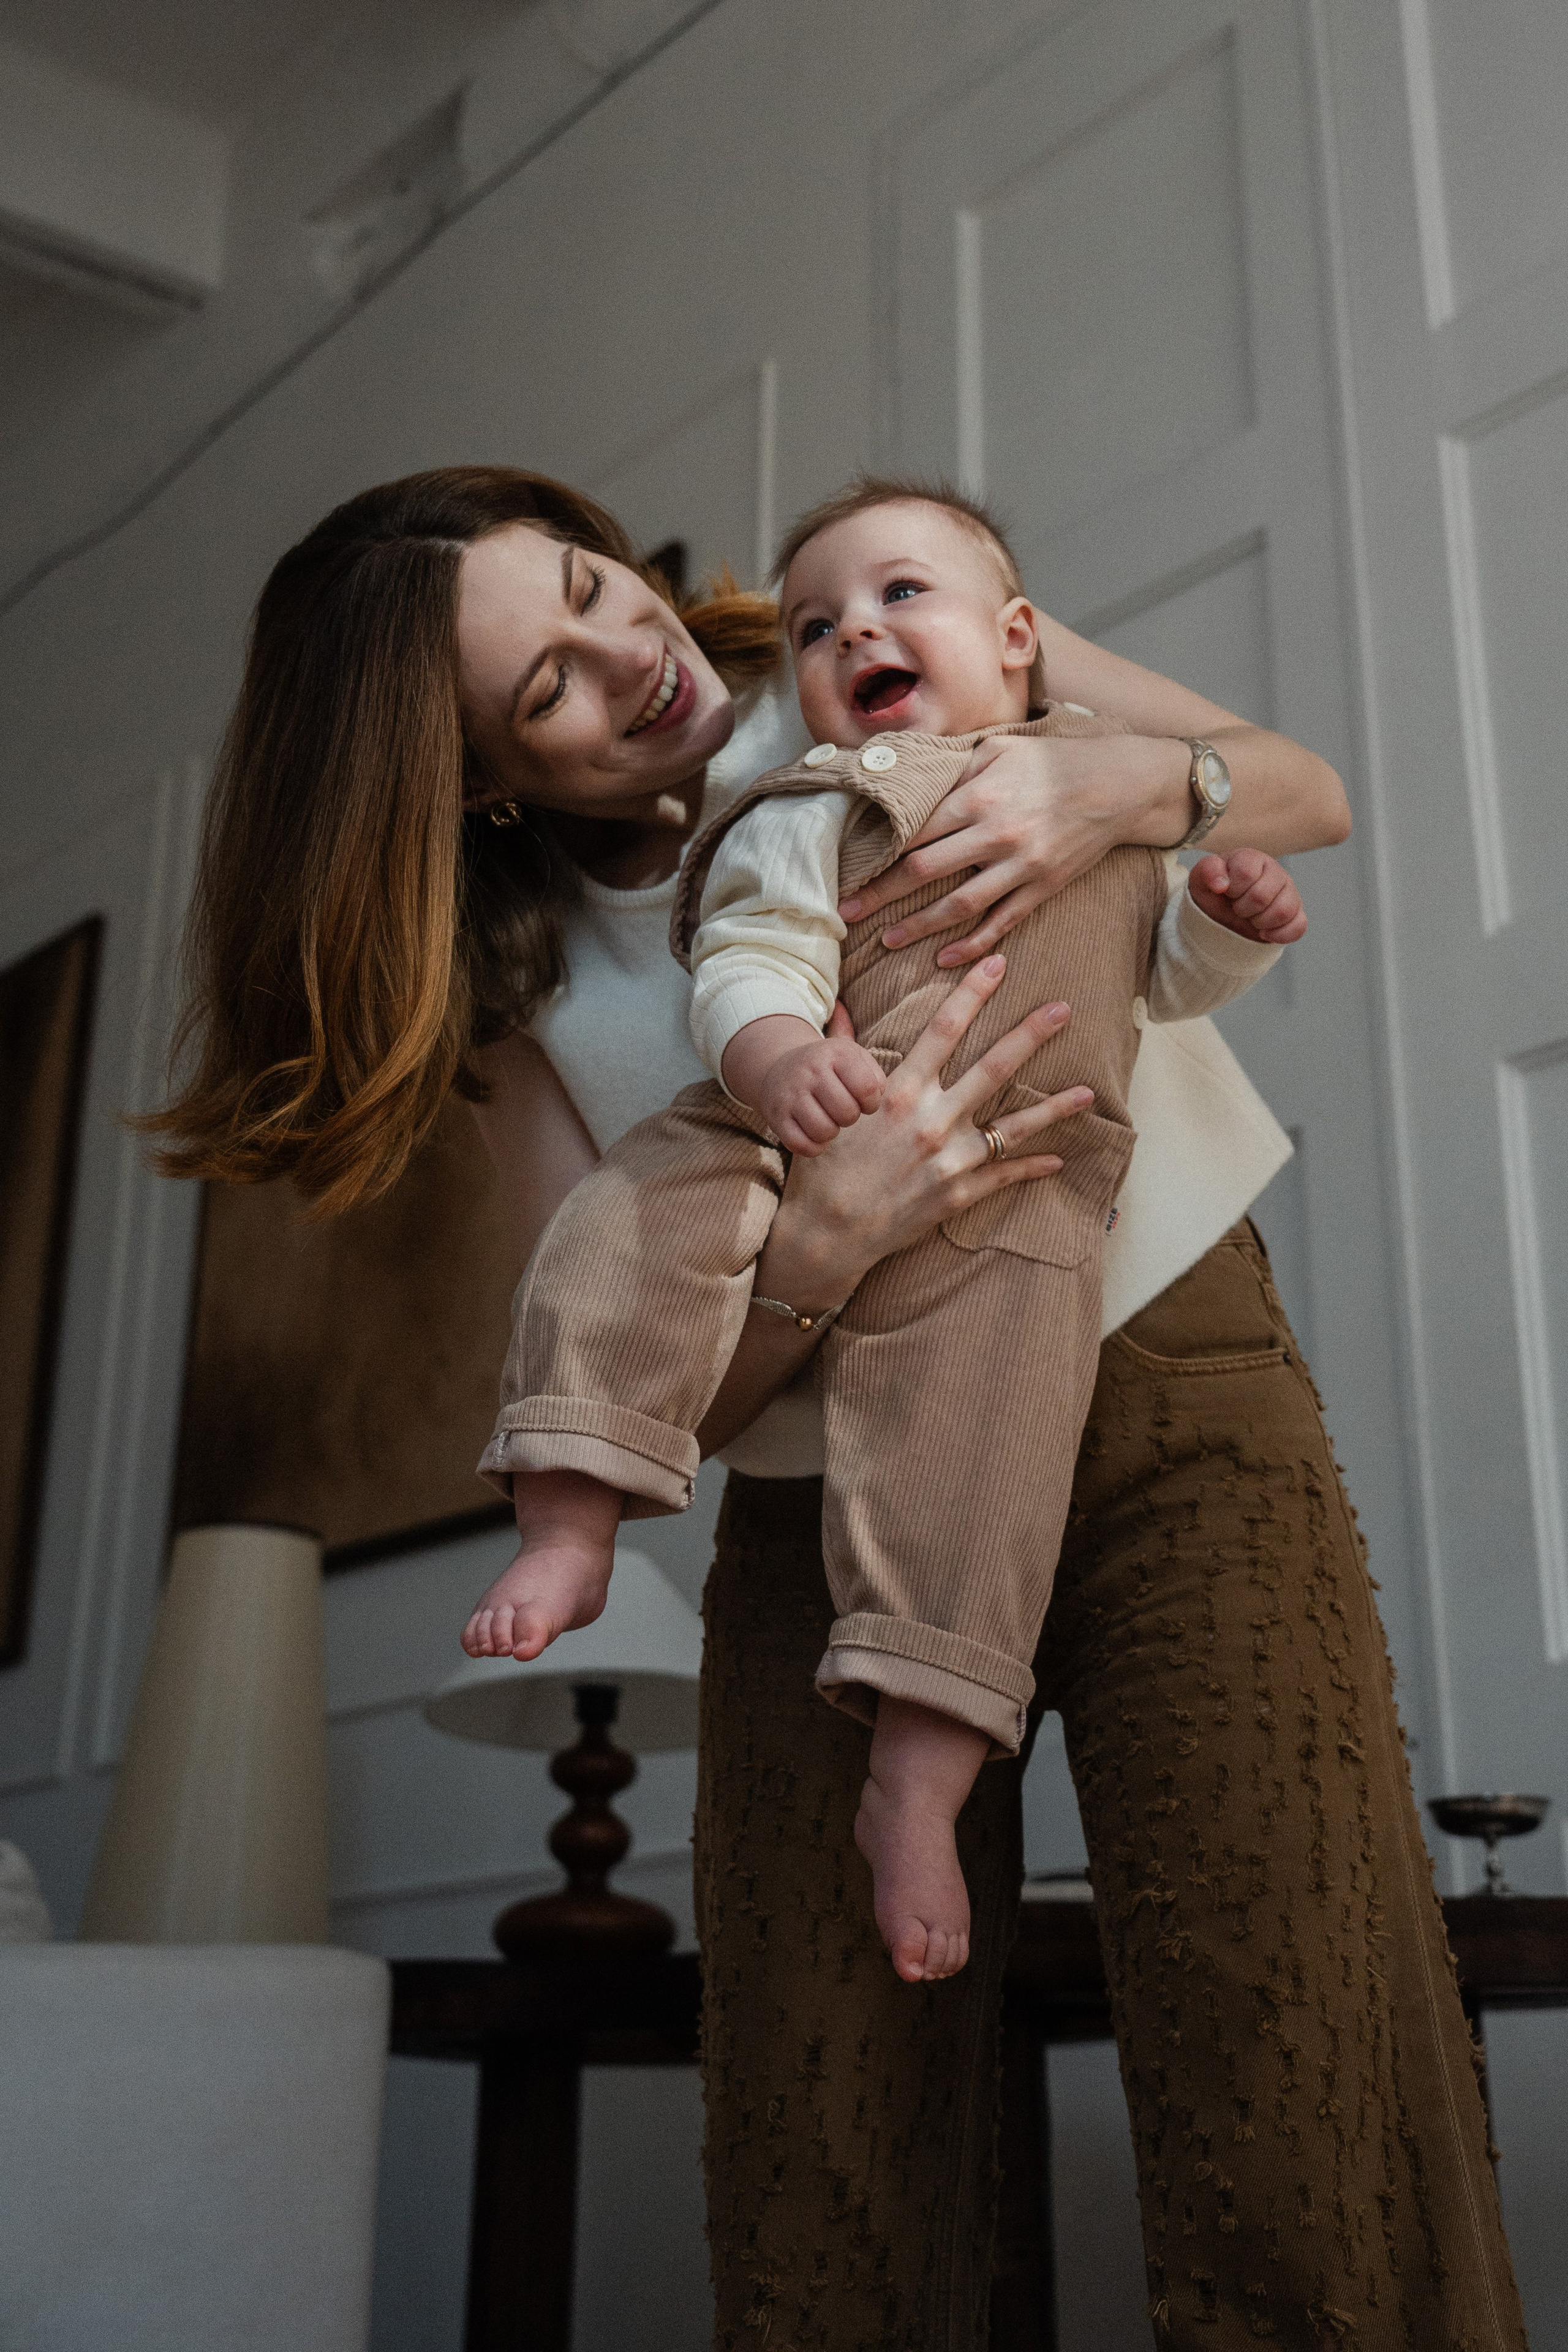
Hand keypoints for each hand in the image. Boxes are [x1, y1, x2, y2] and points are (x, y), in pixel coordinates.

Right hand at [754, 1034, 887, 1156]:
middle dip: (850, 1117)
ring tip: (827, 1119)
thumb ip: (874, 1076)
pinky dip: (813, 1147)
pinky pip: (801, 1145)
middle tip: (842, 1110)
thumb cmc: (828, 1068)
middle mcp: (811, 1070)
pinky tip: (815, 1135)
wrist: (780, 1068)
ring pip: (824, 1131)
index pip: (868, 1089)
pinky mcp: (776, 1116)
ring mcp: (791, 1094)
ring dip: (831, 1132)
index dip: (871, 1103)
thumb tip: (875, 1097)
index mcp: (836, 1054)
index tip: (862, 1102)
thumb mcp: (852, 1058)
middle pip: (847, 1113)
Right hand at [760, 955, 1092, 1306]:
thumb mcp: (830, 1103)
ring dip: (1054, 1107)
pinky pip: (1005, 1175)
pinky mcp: (958, 1195)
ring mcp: (949, 1159)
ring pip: (1014, 1126)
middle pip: (993, 1067)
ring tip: (1088, 1093)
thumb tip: (837, 1008)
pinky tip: (1059, 1158)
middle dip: (1031, 1034)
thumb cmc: (824, 1167)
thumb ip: (841, 1053)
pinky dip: (1033, 1167)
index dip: (973, 993)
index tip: (999, 963)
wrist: (827, 1232)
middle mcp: (931, 1120)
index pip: (943, 1030)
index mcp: (899, 1092)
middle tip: (1064, 1008)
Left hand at [836, 731, 1187, 964]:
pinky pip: (1001, 922)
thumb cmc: (1052, 760)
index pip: (913, 832)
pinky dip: (972, 944)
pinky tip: (944, 959)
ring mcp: (1021, 865)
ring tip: (885, 941)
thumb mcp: (999, 748)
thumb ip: (954, 767)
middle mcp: (995, 834)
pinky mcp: (1042, 887)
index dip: (877, 854)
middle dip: (879, 895)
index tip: (848, 870)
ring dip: (918, 928)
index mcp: (978, 796)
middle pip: (923, 872)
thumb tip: (910, 781)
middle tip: (845, 913)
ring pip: (958, 906)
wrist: (1117, 784)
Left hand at [1188, 849, 1306, 944]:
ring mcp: (1289, 892)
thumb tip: (1221, 884)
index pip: (1246, 873)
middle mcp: (1275, 872)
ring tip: (1251, 917)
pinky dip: (1277, 935)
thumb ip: (1208, 871)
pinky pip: (1298, 927)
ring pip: (1282, 911)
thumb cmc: (1215, 893)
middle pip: (1262, 896)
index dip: (1232, 889)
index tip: (1227, 892)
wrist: (1224, 914)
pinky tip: (1263, 931)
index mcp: (1252, 859)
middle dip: (1242, 909)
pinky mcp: (1297, 914)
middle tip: (1237, 907)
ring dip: (1259, 922)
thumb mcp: (1202, 879)